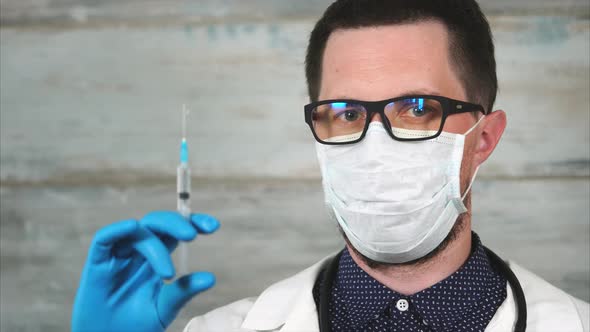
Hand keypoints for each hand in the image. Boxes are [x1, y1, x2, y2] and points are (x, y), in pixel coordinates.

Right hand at [71, 211, 219, 331]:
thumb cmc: (135, 325)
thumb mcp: (164, 309)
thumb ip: (183, 292)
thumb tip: (211, 278)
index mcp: (156, 257)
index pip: (175, 230)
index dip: (192, 222)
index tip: (214, 226)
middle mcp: (138, 251)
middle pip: (157, 223)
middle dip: (176, 223)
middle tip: (192, 235)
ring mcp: (118, 255)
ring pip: (137, 231)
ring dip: (154, 244)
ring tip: (169, 273)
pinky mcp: (97, 263)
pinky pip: (104, 239)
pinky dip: (117, 230)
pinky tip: (133, 227)